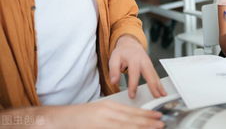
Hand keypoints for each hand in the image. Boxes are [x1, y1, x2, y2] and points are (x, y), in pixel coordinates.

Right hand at [44, 100, 163, 128]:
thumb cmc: (78, 118)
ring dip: (139, 128)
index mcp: (107, 107)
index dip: (146, 114)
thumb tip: (131, 121)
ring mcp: (100, 124)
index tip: (157, 116)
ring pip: (124, 127)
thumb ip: (114, 117)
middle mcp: (105, 114)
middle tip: (161, 124)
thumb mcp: (99, 112)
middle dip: (147, 123)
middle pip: (131, 120)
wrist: (57, 120)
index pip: (131, 111)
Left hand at [109, 35, 166, 98]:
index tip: (132, 95)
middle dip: (153, 85)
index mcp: (134, 59)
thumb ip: (113, 70)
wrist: (130, 44)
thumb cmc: (122, 52)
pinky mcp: (151, 66)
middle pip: (149, 73)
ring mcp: (149, 63)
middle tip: (155, 96)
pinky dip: (160, 83)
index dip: (133, 85)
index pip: (134, 73)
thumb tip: (114, 81)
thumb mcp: (114, 58)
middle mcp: (143, 61)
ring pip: (155, 75)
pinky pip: (156, 75)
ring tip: (162, 95)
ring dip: (159, 85)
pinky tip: (161, 90)